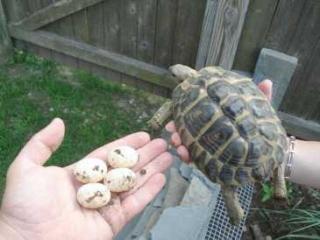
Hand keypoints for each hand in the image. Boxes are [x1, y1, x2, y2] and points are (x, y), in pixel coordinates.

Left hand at [0, 119, 171, 239]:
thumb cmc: (25, 207)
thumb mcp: (26, 169)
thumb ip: (41, 144)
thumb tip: (59, 122)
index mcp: (79, 174)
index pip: (108, 155)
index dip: (127, 145)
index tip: (143, 135)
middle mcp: (95, 188)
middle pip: (126, 167)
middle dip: (145, 155)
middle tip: (163, 143)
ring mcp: (105, 205)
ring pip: (134, 183)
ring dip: (152, 170)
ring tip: (169, 156)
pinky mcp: (112, 221)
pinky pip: (134, 204)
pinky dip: (149, 191)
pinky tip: (161, 178)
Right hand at [166, 79, 272, 162]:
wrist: (267, 155)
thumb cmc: (260, 130)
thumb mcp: (260, 113)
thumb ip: (261, 98)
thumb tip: (267, 81)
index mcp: (217, 116)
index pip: (198, 109)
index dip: (185, 107)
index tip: (175, 105)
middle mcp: (210, 130)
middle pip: (187, 126)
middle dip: (176, 127)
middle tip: (171, 128)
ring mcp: (208, 145)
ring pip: (187, 142)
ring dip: (178, 141)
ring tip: (177, 143)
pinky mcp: (210, 160)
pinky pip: (194, 158)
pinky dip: (187, 157)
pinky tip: (186, 156)